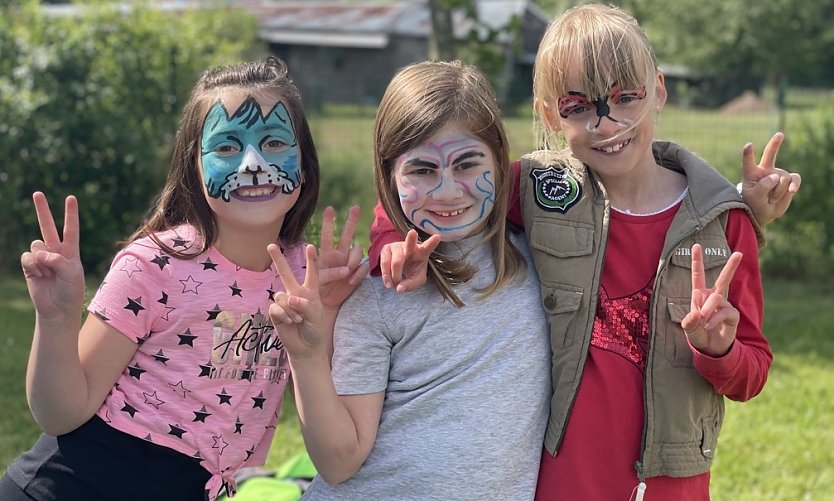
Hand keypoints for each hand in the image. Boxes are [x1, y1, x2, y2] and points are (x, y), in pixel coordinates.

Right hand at [20, 192, 85, 321]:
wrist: (58, 309)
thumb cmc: (71, 291)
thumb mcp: (72, 274)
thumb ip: (58, 260)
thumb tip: (39, 252)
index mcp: (70, 251)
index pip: (71, 229)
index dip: (70, 214)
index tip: (71, 198)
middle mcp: (55, 251)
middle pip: (47, 227)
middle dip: (42, 210)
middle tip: (37, 193)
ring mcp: (41, 258)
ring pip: (36, 245)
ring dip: (42, 259)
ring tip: (48, 272)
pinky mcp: (29, 266)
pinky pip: (27, 257)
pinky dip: (32, 265)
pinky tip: (38, 275)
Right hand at [267, 243, 326, 360]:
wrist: (306, 347)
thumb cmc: (315, 329)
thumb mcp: (316, 314)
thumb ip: (304, 304)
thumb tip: (289, 298)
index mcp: (309, 291)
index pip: (311, 273)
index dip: (311, 260)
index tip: (310, 246)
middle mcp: (295, 293)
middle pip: (285, 273)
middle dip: (277, 259)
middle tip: (270, 245)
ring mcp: (284, 303)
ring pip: (281, 296)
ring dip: (291, 309)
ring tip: (299, 319)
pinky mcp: (275, 312)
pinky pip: (276, 307)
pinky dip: (285, 315)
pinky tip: (290, 322)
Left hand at [317, 206, 367, 309]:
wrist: (325, 304)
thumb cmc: (317, 291)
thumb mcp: (316, 280)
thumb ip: (328, 273)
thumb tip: (346, 270)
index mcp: (326, 254)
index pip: (327, 235)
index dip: (328, 223)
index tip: (329, 208)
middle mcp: (339, 255)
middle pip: (346, 234)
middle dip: (351, 220)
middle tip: (356, 207)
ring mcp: (349, 263)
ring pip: (357, 250)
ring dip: (353, 261)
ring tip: (346, 274)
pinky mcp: (358, 273)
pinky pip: (363, 268)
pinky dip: (358, 274)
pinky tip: (351, 282)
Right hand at [380, 229, 440, 291]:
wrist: (397, 265)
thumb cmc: (411, 269)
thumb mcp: (416, 279)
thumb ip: (411, 285)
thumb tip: (399, 288)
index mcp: (422, 252)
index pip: (428, 247)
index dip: (432, 243)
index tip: (438, 236)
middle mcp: (409, 247)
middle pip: (410, 243)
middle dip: (411, 239)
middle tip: (413, 233)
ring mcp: (396, 247)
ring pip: (396, 262)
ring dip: (395, 277)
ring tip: (395, 286)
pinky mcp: (386, 250)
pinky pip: (385, 264)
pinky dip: (387, 277)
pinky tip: (389, 283)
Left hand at [681, 244, 741, 357]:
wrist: (711, 348)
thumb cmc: (698, 334)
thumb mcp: (689, 329)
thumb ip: (689, 323)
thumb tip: (695, 314)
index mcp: (700, 295)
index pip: (698, 276)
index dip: (697, 261)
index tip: (696, 245)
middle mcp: (713, 297)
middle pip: (723, 279)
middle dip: (731, 266)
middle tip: (739, 253)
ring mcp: (724, 305)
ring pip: (716, 298)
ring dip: (708, 310)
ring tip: (703, 322)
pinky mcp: (732, 314)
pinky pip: (723, 312)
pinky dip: (714, 319)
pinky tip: (709, 326)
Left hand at [741, 132, 800, 225]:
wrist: (765, 211)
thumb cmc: (754, 204)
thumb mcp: (754, 198)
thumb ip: (763, 186)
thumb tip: (776, 176)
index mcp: (751, 173)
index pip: (749, 162)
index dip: (749, 154)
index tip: (749, 145)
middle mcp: (765, 170)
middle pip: (770, 154)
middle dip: (775, 144)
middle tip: (780, 134)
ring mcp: (778, 174)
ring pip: (782, 179)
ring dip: (778, 192)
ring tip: (771, 199)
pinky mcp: (789, 180)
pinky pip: (795, 178)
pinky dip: (795, 185)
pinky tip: (792, 190)